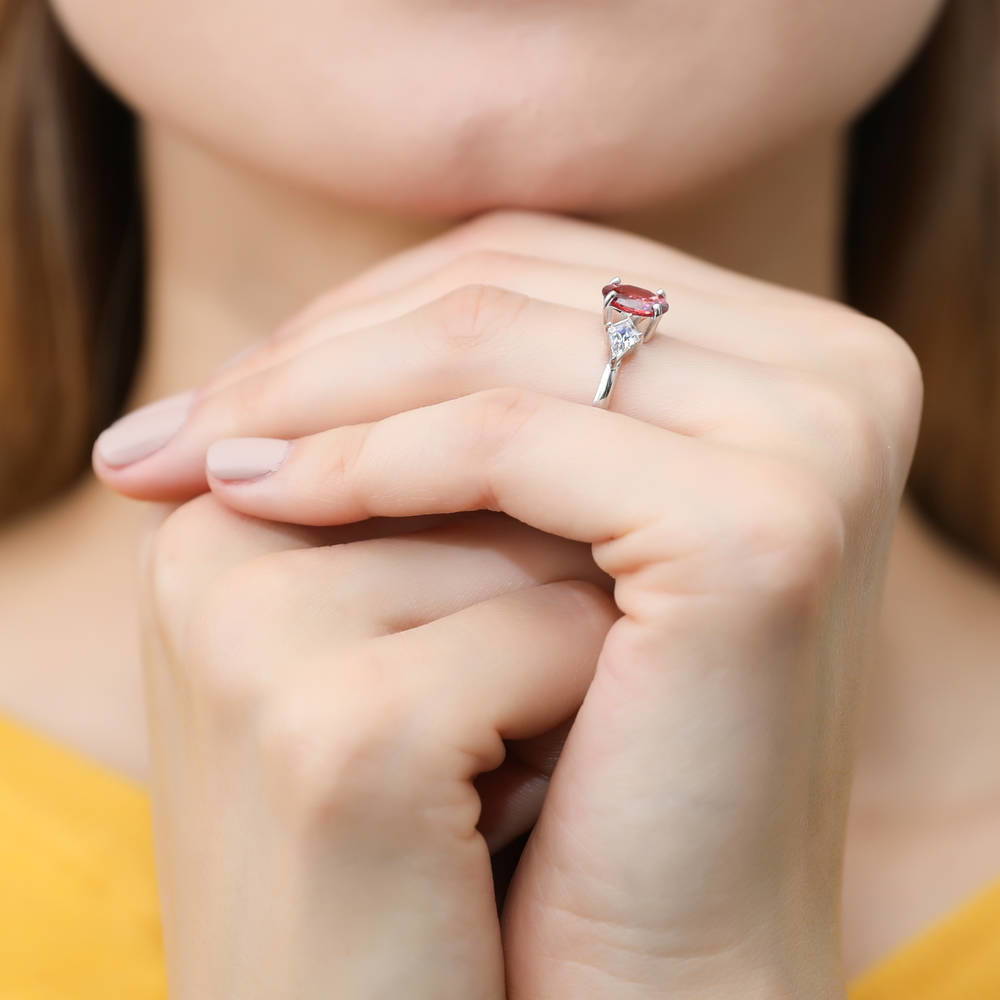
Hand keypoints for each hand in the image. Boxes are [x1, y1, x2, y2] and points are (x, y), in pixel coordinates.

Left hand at [98, 210, 922, 995]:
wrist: (659, 946)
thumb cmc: (583, 741)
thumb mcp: (534, 529)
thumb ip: (478, 397)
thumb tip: (304, 332)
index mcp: (790, 354)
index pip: (536, 267)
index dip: (369, 311)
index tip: (231, 386)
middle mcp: (836, 373)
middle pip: (512, 284)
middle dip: (321, 345)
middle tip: (175, 423)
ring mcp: (817, 442)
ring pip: (498, 342)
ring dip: (318, 390)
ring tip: (192, 458)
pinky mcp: (764, 529)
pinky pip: (510, 443)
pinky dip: (371, 460)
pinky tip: (262, 499)